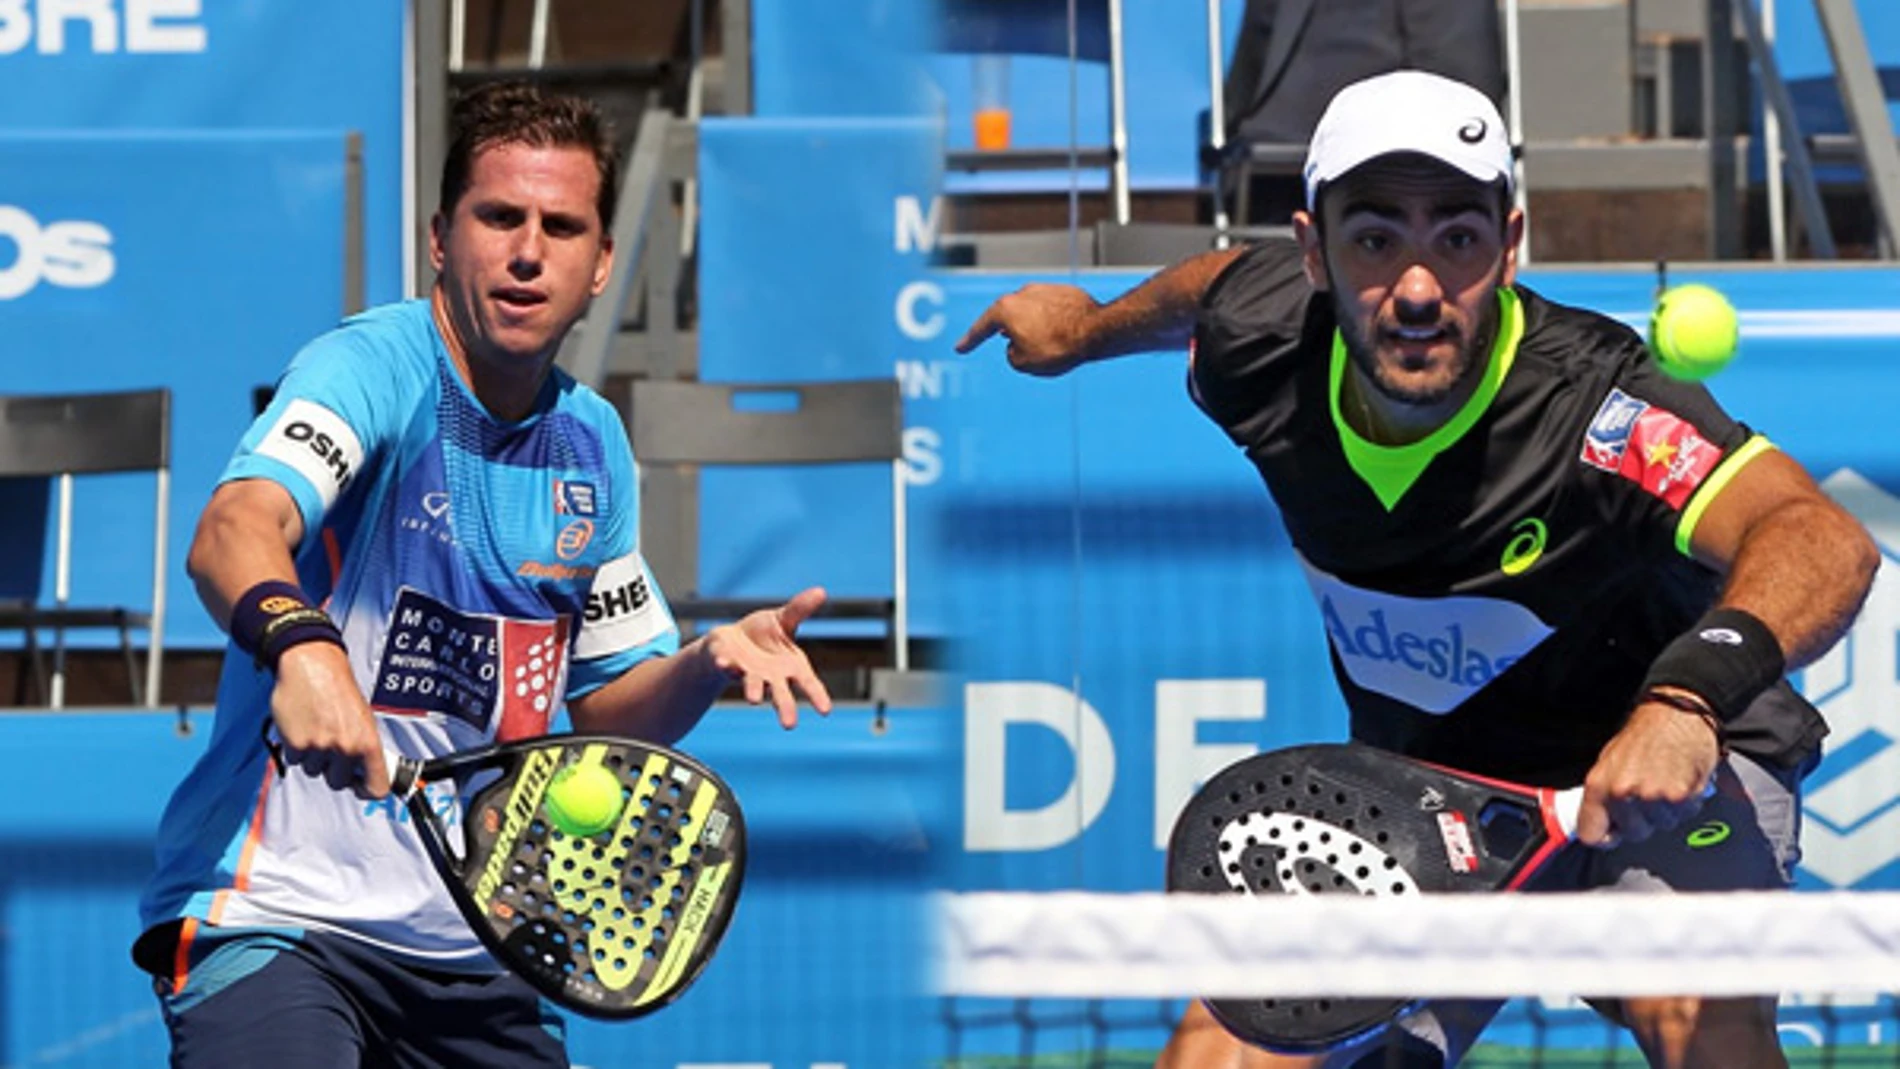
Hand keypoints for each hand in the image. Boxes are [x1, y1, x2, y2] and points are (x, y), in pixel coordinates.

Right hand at [269, 641, 389, 798]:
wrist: (311, 665)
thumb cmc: (338, 690)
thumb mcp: (364, 719)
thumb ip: (364, 749)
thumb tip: (366, 774)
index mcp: (368, 742)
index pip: (377, 787)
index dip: (368, 790)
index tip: (362, 787)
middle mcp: (345, 747)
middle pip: (339, 782)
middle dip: (334, 769)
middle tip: (332, 748)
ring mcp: (319, 747)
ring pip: (315, 772)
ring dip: (314, 758)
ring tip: (318, 730)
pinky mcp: (295, 744)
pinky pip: (296, 761)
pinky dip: (297, 749)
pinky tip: (303, 727)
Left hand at [702, 586, 833, 728]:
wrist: (730, 641)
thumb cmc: (763, 635)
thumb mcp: (784, 618)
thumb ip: (800, 609)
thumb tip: (821, 591)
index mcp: (791, 667)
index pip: (808, 683)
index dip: (818, 696)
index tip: (826, 710)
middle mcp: (770, 676)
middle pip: (781, 694)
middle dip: (785, 708)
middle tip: (790, 725)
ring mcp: (747, 673)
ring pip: (752, 685)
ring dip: (754, 690)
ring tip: (754, 699)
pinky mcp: (725, 664)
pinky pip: (725, 665)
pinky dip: (725, 665)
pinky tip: (725, 664)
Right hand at [954, 283, 1100, 375]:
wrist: (1097, 331)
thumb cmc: (1060, 347)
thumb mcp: (1024, 364)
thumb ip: (1012, 354)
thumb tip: (1018, 345)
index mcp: (1006, 309)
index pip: (981, 328)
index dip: (970, 341)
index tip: (961, 347)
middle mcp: (1023, 294)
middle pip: (1008, 317)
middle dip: (1012, 335)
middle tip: (1020, 349)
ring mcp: (1045, 290)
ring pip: (1031, 313)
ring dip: (1036, 329)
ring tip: (1050, 345)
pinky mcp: (1065, 292)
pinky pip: (1052, 311)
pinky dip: (1054, 323)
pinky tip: (1065, 336)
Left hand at [1574, 695, 1721, 847]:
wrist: (1676, 715)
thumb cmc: (1645, 735)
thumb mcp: (1610, 763)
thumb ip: (1605, 796)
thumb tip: (1604, 822)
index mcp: (1599, 785)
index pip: (1591, 834)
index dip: (1606, 837)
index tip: (1613, 833)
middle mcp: (1623, 793)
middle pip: (1634, 834)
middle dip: (1644, 820)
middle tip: (1648, 796)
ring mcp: (1652, 796)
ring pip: (1662, 826)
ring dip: (1667, 811)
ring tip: (1665, 782)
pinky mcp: (1680, 796)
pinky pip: (1684, 815)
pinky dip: (1686, 803)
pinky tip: (1681, 781)